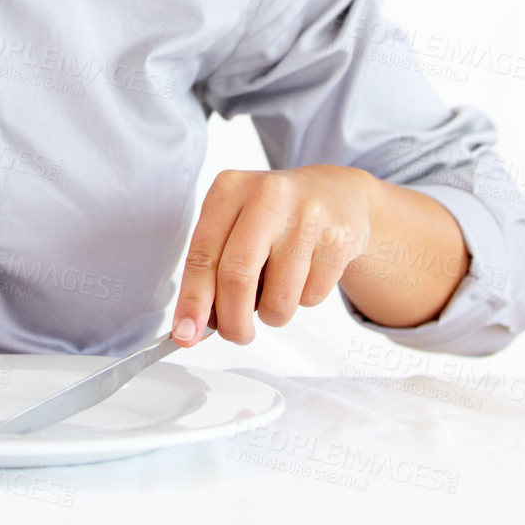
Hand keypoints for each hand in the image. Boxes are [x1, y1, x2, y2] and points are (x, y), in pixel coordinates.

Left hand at [171, 165, 372, 345]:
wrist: (334, 193)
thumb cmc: (272, 215)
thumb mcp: (235, 223)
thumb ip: (213, 267)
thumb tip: (196, 324)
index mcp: (229, 189)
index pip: (202, 254)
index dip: (192, 301)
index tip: (185, 334)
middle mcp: (266, 196)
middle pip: (237, 277)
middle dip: (232, 321)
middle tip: (235, 334)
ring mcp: (306, 216)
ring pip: (278, 298)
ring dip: (272, 315)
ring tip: (275, 292)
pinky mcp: (339, 239)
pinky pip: (311, 297)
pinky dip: (302, 301)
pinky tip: (305, 273)